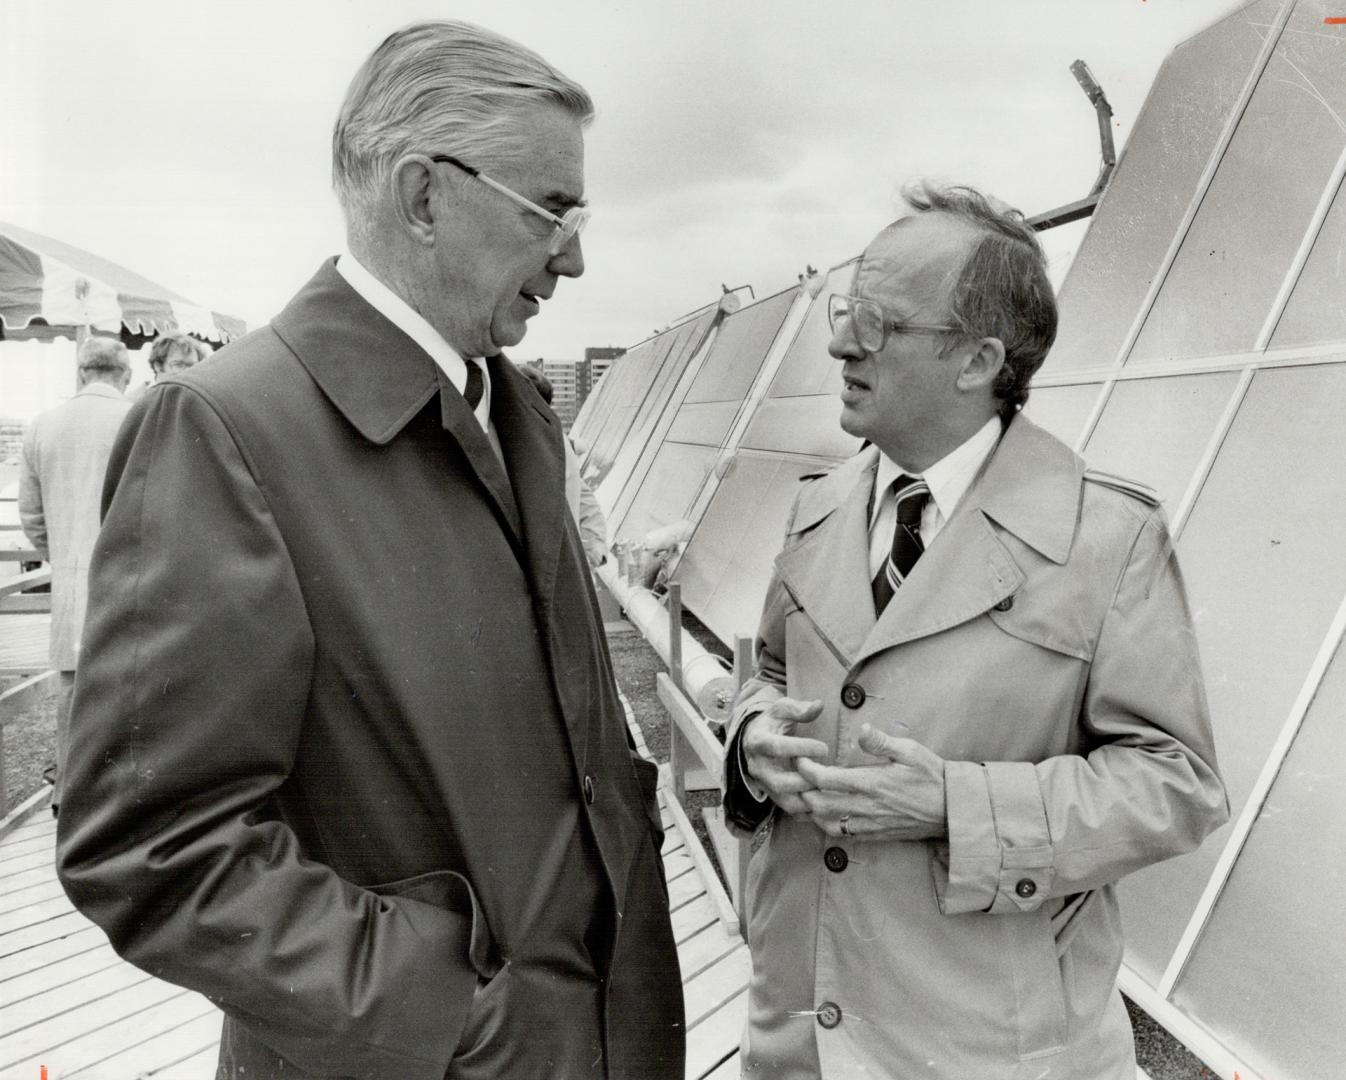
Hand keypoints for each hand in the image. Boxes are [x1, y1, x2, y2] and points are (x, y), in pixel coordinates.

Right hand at [741, 697, 828, 816]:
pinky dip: (808, 811)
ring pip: (784, 801)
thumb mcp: (781, 710)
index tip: (824, 748)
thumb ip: (799, 708)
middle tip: (828, 775)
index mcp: (758, 742)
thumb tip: (819, 705)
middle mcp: (757, 766)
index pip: (777, 748)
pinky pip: (790, 810)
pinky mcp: (772, 796)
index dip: (801, 749)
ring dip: (808, 800)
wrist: (753, 740)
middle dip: (805, 781)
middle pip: (779, 782)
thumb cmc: (772, 723)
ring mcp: (764, 784)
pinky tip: (827, 804)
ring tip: (830, 791)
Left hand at [797, 723, 946, 841]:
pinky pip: (842, 834)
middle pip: (818, 803)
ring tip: (806, 794)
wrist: (951, 810)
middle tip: (797, 777)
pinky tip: (825, 813)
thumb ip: (882, 742)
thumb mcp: (911, 751)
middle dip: (802, 790)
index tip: (800, 759)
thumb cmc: (931, 776)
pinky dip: (826, 824)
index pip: (826, 779)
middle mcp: (866, 806)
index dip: (806, 770)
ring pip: (826, 822)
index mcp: (872, 783)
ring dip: (811, 810)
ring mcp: (869, 824)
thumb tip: (862, 730)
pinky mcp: (875, 835)